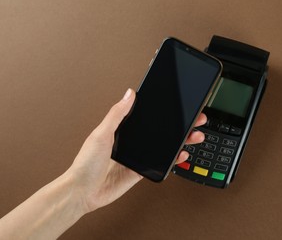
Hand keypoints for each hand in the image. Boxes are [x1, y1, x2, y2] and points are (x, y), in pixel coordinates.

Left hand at [66, 88, 205, 212]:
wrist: (83, 192)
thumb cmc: (85, 164)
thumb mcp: (101, 134)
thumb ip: (116, 114)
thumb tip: (129, 94)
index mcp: (121, 129)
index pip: (146, 115)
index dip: (162, 109)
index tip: (175, 103)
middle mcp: (131, 141)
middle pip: (160, 130)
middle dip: (179, 124)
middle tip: (194, 118)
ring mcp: (137, 156)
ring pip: (164, 145)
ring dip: (180, 140)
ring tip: (194, 135)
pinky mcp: (141, 170)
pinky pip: (161, 162)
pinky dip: (173, 159)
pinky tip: (181, 154)